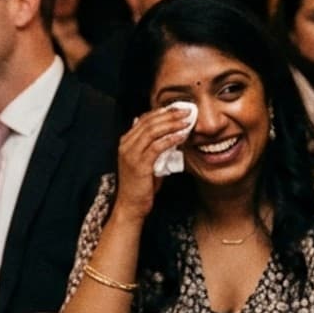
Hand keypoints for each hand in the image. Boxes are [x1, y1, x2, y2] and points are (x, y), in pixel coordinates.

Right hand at [113, 106, 192, 221]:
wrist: (131, 205)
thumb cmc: (142, 185)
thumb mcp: (148, 162)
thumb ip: (155, 147)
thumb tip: (171, 136)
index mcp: (127, 141)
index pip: (145, 119)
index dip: (163, 111)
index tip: (179, 108)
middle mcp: (126, 144)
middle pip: (149, 122)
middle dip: (170, 114)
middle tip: (187, 110)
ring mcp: (131, 154)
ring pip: (153, 131)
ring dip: (172, 124)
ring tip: (187, 120)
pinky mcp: (139, 164)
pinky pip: (157, 147)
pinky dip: (171, 139)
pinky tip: (182, 136)